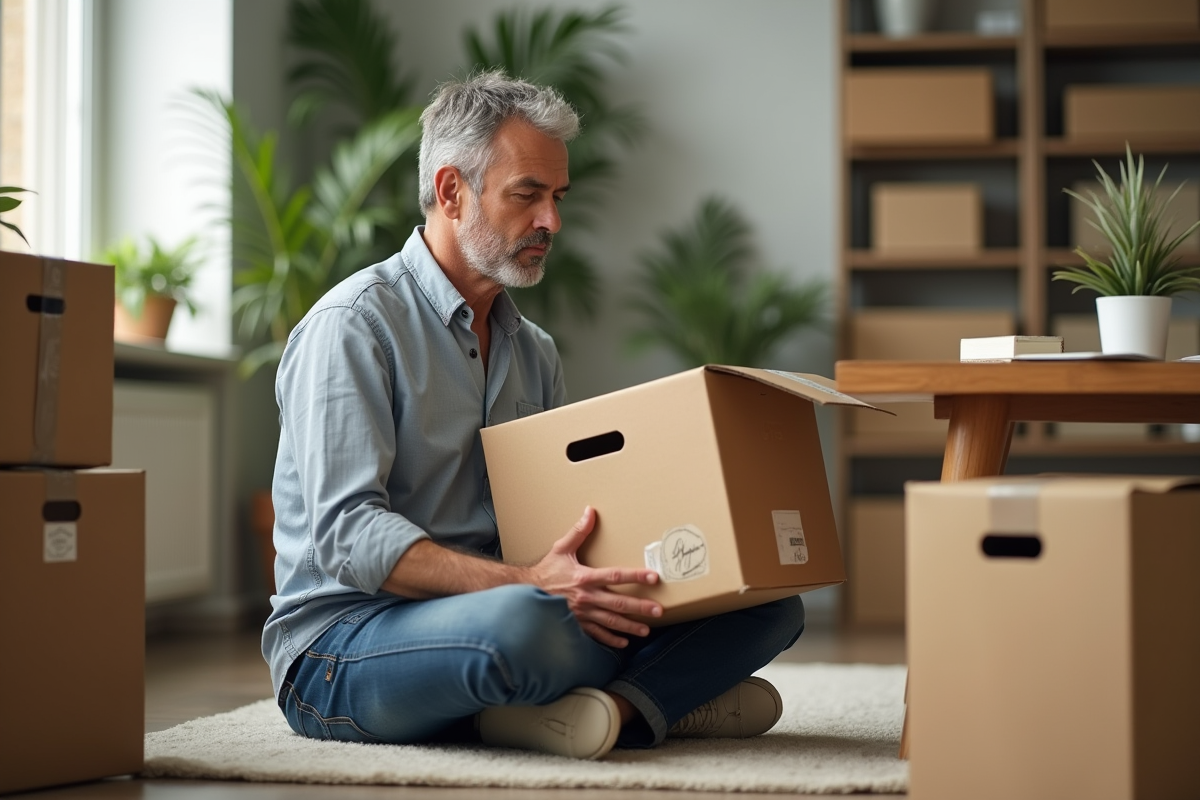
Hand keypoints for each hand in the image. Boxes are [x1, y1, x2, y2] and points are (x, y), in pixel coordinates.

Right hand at [530, 506, 662, 647]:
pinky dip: (610, 640)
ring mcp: (582, 614)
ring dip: (630, 626)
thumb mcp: (561, 549)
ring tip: (646, 629)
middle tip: (659, 610)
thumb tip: (590, 511)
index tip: (653, 578)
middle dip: (640, 607)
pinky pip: (596, 635)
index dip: (636, 576)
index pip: (615, 576)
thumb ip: (578, 532)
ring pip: (611, 621)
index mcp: (585, 577)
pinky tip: (623, 643)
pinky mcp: (577, 625)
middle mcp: (587, 597)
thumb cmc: (546, 571)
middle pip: (619, 603)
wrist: (526, 592)